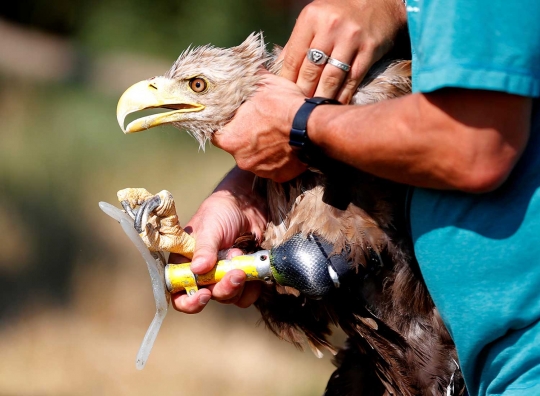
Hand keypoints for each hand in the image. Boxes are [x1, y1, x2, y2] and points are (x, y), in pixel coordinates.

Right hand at [170, 168, 266, 312]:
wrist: (247, 206)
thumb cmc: (220, 212)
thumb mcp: (209, 227)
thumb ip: (204, 248)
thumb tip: (198, 269)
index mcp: (185, 264)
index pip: (178, 293)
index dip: (189, 301)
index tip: (204, 295)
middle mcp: (202, 275)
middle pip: (209, 297)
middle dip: (223, 288)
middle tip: (236, 272)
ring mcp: (222, 278)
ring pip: (229, 297)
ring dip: (238, 284)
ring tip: (243, 258)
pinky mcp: (242, 279)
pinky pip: (247, 295)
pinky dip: (252, 286)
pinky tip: (254, 267)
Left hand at [212, 72, 307, 182]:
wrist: (312, 127)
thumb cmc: (284, 105)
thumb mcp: (262, 84)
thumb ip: (247, 80)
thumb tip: (240, 67)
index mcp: (229, 139)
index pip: (217, 133)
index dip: (225, 124)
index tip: (235, 118)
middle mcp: (241, 159)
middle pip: (237, 146)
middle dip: (246, 136)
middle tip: (260, 124)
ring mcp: (260, 170)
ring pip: (255, 158)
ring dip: (262, 148)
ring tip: (276, 134)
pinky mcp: (278, 176)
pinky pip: (273, 167)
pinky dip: (278, 159)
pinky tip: (286, 146)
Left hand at [280, 0, 406, 102]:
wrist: (380, 3)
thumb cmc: (340, 13)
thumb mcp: (314, 19)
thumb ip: (297, 43)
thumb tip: (279, 71)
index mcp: (311, 18)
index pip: (293, 57)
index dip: (287, 81)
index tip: (284, 96)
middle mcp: (330, 27)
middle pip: (311, 70)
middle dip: (303, 92)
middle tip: (298, 109)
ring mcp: (351, 39)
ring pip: (331, 78)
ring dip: (321, 97)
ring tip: (315, 110)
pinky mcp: (369, 49)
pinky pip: (352, 79)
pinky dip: (343, 95)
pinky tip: (336, 105)